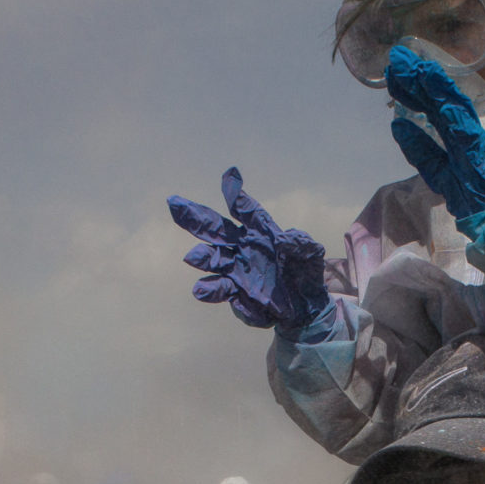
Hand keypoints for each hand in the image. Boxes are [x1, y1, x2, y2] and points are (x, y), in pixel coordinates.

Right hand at [167, 168, 331, 332]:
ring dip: (202, 257)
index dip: (236, 194)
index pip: (245, 210)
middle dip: (194, 216)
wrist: (303, 307)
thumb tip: (286, 237)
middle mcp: (242, 247)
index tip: (230, 176)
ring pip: (213, 260)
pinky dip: (213, 289)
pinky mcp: (236, 293)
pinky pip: (222, 290)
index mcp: (260, 231)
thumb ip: (300, 243)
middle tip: (174, 203)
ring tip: (192, 257)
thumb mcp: (310, 254)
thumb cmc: (305, 272)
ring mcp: (236, 270)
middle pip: (215, 229)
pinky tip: (202, 290)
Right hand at [385, 44, 484, 233]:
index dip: (441, 90)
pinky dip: (415, 142)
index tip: (423, 68)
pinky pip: (430, 159)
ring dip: (415, 102)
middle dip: (421, 85)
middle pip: (443, 111)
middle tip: (397, 60)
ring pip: (435, 127)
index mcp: (482, 150)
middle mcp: (469, 151)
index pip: (459, 114)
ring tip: (393, 79)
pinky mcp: (451, 184)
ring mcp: (459, 165)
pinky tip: (399, 126)